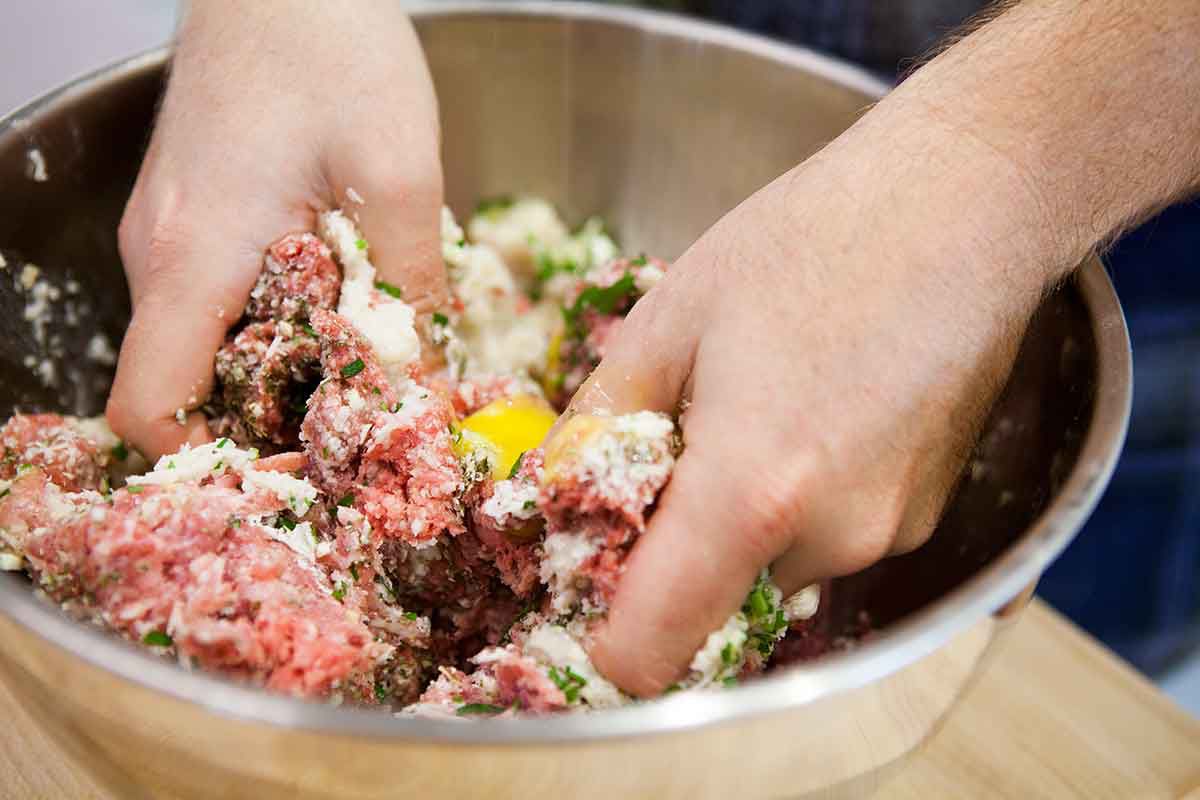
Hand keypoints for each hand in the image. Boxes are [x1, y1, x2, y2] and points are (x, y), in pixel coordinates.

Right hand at [108, 0, 443, 458]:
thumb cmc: (330, 47)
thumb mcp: (398, 174)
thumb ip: (410, 290)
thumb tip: (426, 387)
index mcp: (191, 260)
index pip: (150, 410)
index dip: (215, 460)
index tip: (301, 462)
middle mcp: (161, 258)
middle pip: (185, 388)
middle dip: (268, 423)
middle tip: (358, 426)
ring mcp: (171, 236)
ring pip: (207, 346)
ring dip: (280, 372)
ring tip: (362, 365)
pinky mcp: (196, 216)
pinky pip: (219, 301)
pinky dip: (274, 325)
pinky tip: (339, 305)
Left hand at [578, 0, 1199, 694]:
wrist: (966, 202)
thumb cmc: (811, 240)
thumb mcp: (669, 318)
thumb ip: (599, 423)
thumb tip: (557, 489)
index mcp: (747, 494)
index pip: (650, 652)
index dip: (603, 641)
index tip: (586, 591)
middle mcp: (828, 540)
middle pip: (712, 611)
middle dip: (673, 559)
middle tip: (664, 462)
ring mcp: (888, 535)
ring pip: (771, 573)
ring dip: (738, 528)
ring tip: (747, 417)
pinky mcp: (926, 516)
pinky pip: (829, 542)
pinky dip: (798, 507)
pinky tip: (808, 415)